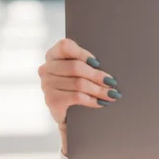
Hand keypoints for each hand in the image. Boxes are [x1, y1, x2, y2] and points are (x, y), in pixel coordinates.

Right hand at [38, 38, 121, 153]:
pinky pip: (76, 97)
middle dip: (97, 75)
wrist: (70, 112)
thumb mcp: (82, 69)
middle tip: (112, 82)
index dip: (82, 53)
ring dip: (99, 90)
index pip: (65, 46)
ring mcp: (47, 85)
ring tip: (112, 94)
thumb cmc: (78, 84)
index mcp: (54, 54)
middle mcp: (47, 68)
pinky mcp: (51, 100)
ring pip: (78, 83)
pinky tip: (102, 102)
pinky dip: (92, 100)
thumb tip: (110, 63)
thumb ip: (88, 62)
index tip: (98, 62)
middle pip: (75, 67)